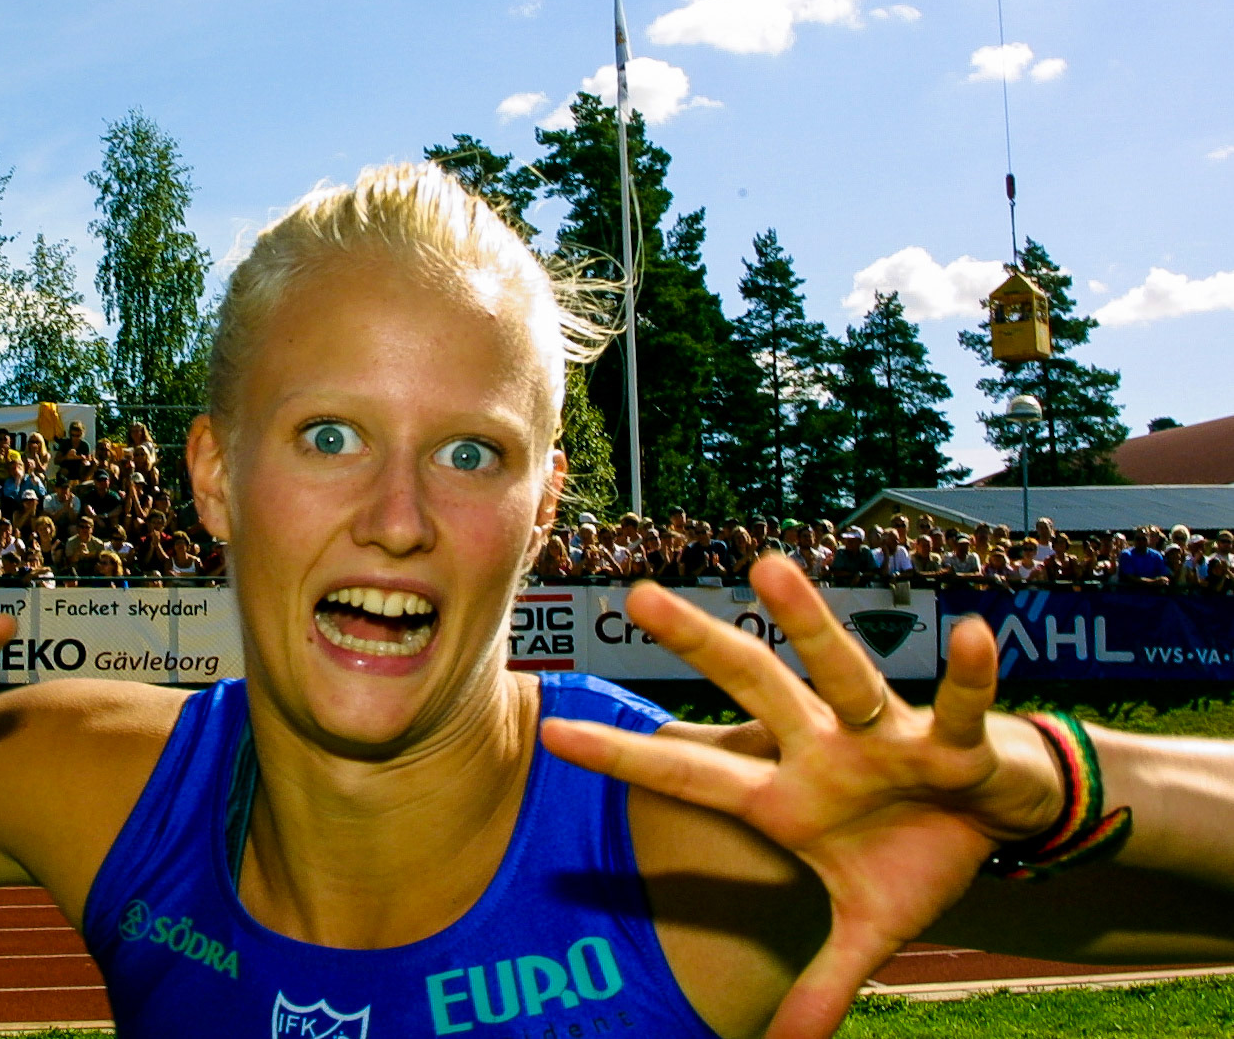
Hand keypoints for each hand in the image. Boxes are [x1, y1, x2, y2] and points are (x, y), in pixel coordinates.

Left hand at [541, 554, 1064, 1038]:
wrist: (1000, 822)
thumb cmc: (917, 855)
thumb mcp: (869, 929)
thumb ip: (823, 984)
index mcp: (786, 795)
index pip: (690, 772)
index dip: (625, 758)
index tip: (553, 731)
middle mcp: (821, 749)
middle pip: (750, 688)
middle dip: (697, 644)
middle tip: (640, 596)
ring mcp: (884, 737)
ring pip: (840, 672)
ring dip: (809, 624)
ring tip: (769, 568)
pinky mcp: (953, 742)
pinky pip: (957, 707)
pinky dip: (967, 676)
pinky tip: (967, 633)